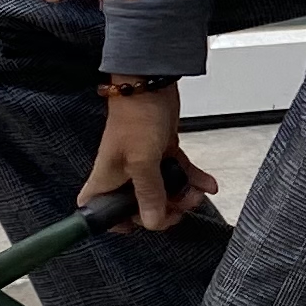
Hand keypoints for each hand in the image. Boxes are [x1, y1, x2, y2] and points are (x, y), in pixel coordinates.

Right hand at [80, 91, 220, 232]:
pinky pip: (178, 172)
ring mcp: (144, 162)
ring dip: (183, 195)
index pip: (97, 208)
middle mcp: (123, 173)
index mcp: (107, 178)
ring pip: (163, 190)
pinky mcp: (162, 151)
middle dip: (164, 210)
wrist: (151, 82)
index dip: (114, 221)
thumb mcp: (142, 161)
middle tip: (179, 208)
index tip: (138, 222)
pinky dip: (193, 179)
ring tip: (197, 193)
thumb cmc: (137, 116)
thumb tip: (154, 222)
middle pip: (139, 205)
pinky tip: (207, 184)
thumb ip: (149, 194)